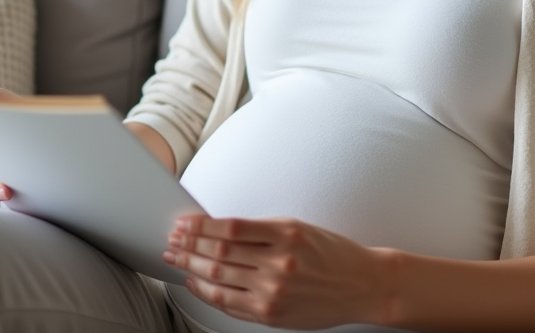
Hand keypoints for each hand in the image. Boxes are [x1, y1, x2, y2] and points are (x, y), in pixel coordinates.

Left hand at [162, 215, 388, 328]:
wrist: (362, 285)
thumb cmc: (332, 254)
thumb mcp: (299, 228)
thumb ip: (261, 230)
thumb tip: (218, 228)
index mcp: (286, 234)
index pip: (230, 228)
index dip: (201, 225)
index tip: (185, 221)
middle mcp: (279, 263)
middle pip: (220, 253)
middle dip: (189, 244)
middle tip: (172, 238)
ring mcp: (274, 291)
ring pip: (219, 278)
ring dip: (191, 266)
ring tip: (176, 257)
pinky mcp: (271, 314)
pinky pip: (229, 303)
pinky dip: (206, 292)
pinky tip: (195, 282)